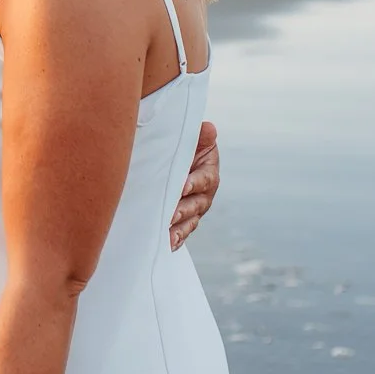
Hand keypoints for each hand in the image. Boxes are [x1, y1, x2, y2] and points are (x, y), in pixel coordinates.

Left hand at [170, 119, 219, 249]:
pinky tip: (166, 244)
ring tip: (167, 236)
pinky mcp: (184, 222)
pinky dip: (175, 240)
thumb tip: (208, 128)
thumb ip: (200, 136)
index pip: (203, 179)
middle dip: (183, 210)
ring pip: (188, 222)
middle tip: (170, 215)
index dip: (194, 183)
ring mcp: (194, 210)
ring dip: (178, 229)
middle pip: (195, 205)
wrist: (174, 161)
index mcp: (208, 173)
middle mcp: (203, 195)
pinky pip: (181, 232)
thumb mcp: (192, 140)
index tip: (182, 187)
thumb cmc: (183, 149)